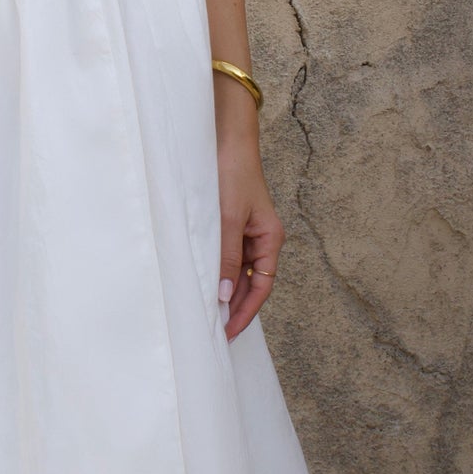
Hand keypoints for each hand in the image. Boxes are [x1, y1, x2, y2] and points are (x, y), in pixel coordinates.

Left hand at [217, 130, 284, 339]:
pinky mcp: (230, 226)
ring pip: (237, 272)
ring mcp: (246, 233)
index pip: (261, 287)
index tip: (228, 332)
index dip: (245, 312)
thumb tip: (226, 296)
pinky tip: (203, 285)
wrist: (225, 140)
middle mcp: (261, 239)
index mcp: (270, 239)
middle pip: (251, 284)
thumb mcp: (227, 219)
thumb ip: (226, 257)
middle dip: (235, 308)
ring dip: (225, 292)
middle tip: (214, 332)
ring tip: (207, 315)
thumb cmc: (231, 175)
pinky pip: (226, 257)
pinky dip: (217, 273)